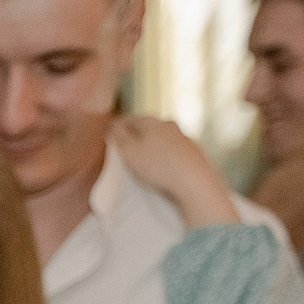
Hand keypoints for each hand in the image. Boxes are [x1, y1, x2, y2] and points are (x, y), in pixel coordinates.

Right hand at [109, 116, 239, 227]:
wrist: (194, 183)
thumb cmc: (157, 167)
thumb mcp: (128, 151)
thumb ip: (118, 136)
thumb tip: (113, 124)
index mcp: (152, 122)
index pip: (128, 120)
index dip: (116, 128)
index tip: (108, 136)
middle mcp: (170, 126)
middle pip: (147, 128)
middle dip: (135, 136)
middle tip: (124, 149)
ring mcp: (184, 139)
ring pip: (162, 139)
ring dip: (151, 146)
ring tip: (142, 160)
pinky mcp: (194, 154)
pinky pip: (174, 152)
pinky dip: (165, 157)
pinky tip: (162, 168)